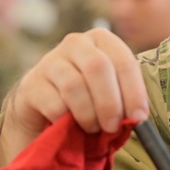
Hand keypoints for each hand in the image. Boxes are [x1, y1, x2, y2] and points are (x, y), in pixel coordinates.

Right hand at [0, 29, 147, 168]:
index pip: (123, 60)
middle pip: (98, 67)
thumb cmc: (87, 103)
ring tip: (92, 128)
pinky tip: (69, 126)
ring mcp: (50, 61)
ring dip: (88, 114)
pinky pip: (53, 103)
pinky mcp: (30, 83)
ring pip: (74, 84)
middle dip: (110, 102)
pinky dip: (66, 120)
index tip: (139, 118)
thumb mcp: (110, 96)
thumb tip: (139, 118)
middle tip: (113, 127)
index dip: (134, 91)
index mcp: (102, 40)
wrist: (43, 113)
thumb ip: (125, 100)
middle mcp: (76, 43)